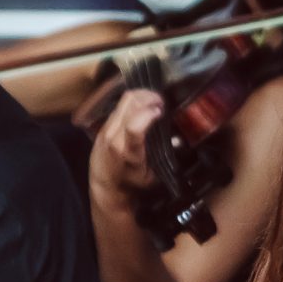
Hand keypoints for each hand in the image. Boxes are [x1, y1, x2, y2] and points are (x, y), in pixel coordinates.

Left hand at [89, 88, 166, 205]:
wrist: (105, 185)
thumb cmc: (131, 182)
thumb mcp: (152, 176)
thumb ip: (163, 157)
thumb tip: (178, 139)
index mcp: (128, 153)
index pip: (133, 127)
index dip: (148, 113)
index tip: (161, 110)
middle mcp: (114, 138)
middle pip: (129, 104)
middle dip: (148, 97)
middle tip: (162, 101)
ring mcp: (107, 129)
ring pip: (123, 101)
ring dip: (141, 96)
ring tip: (154, 101)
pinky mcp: (104, 124)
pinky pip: (119, 106)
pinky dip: (134, 102)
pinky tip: (142, 106)